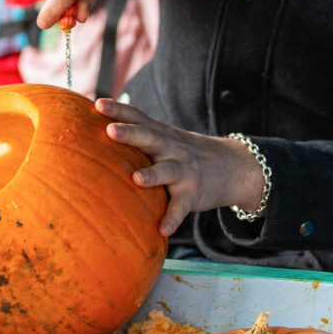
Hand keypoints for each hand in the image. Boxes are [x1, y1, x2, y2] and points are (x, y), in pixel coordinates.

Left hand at [96, 98, 266, 236]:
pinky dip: (173, 218)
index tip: (98, 103)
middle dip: (131, 134)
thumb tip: (97, 131)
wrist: (235, 167)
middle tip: (111, 131)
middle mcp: (172, 149)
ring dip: (152, 175)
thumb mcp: (166, 138)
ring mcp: (184, 171)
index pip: (138, 117)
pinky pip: (181, 207)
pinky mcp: (193, 194)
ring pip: (167, 170)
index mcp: (161, 134)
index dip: (119, 110)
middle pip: (150, 138)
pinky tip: (162, 230)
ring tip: (137, 179)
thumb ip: (139, 133)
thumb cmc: (185, 153)